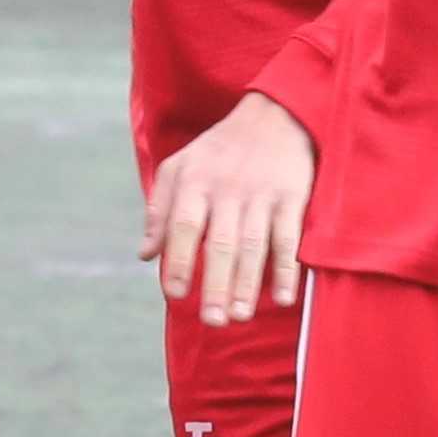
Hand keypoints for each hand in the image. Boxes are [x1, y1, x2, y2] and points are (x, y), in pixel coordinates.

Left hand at [142, 92, 313, 328]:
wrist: (274, 115)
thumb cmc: (219, 149)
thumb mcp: (180, 167)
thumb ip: (159, 210)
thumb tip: (145, 255)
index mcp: (195, 181)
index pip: (182, 225)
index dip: (179, 260)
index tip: (175, 294)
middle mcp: (227, 189)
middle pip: (221, 243)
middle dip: (216, 284)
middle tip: (213, 321)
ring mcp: (261, 194)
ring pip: (254, 245)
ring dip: (249, 284)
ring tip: (241, 316)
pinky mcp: (292, 197)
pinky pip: (289, 237)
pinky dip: (287, 268)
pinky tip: (284, 297)